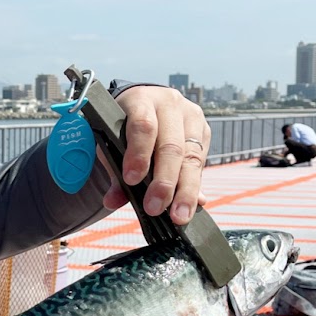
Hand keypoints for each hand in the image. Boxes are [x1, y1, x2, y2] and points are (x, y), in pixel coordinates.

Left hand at [105, 85, 211, 223]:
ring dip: (185, 190)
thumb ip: (113, 170)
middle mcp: (170, 104)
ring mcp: (191, 116)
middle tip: (155, 208)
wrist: (146, 105)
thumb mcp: (111, 140)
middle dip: (163, 182)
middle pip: (171, 146)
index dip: (138, 154)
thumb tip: (113, 201)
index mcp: (142, 99)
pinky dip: (194, 186)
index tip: (131, 180)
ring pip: (191, 156)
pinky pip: (200, 162)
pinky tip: (190, 205)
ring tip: (179, 216)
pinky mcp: (204, 131)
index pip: (143, 126)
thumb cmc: (124, 125)